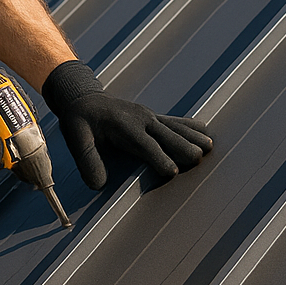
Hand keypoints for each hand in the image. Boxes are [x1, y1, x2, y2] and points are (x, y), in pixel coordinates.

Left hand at [42, 60, 212, 187]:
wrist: (83, 98)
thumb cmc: (79, 121)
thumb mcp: (76, 138)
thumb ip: (87, 161)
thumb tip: (98, 186)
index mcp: (124, 125)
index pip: (145, 144)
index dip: (158, 157)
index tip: (172, 172)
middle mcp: (141, 118)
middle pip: (167, 135)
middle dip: (182, 147)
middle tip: (197, 159)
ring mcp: (149, 116)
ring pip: (175, 127)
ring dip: (192, 136)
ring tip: (209, 147)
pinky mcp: (153, 117)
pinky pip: (175, 121)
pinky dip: (190, 127)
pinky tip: (205, 131)